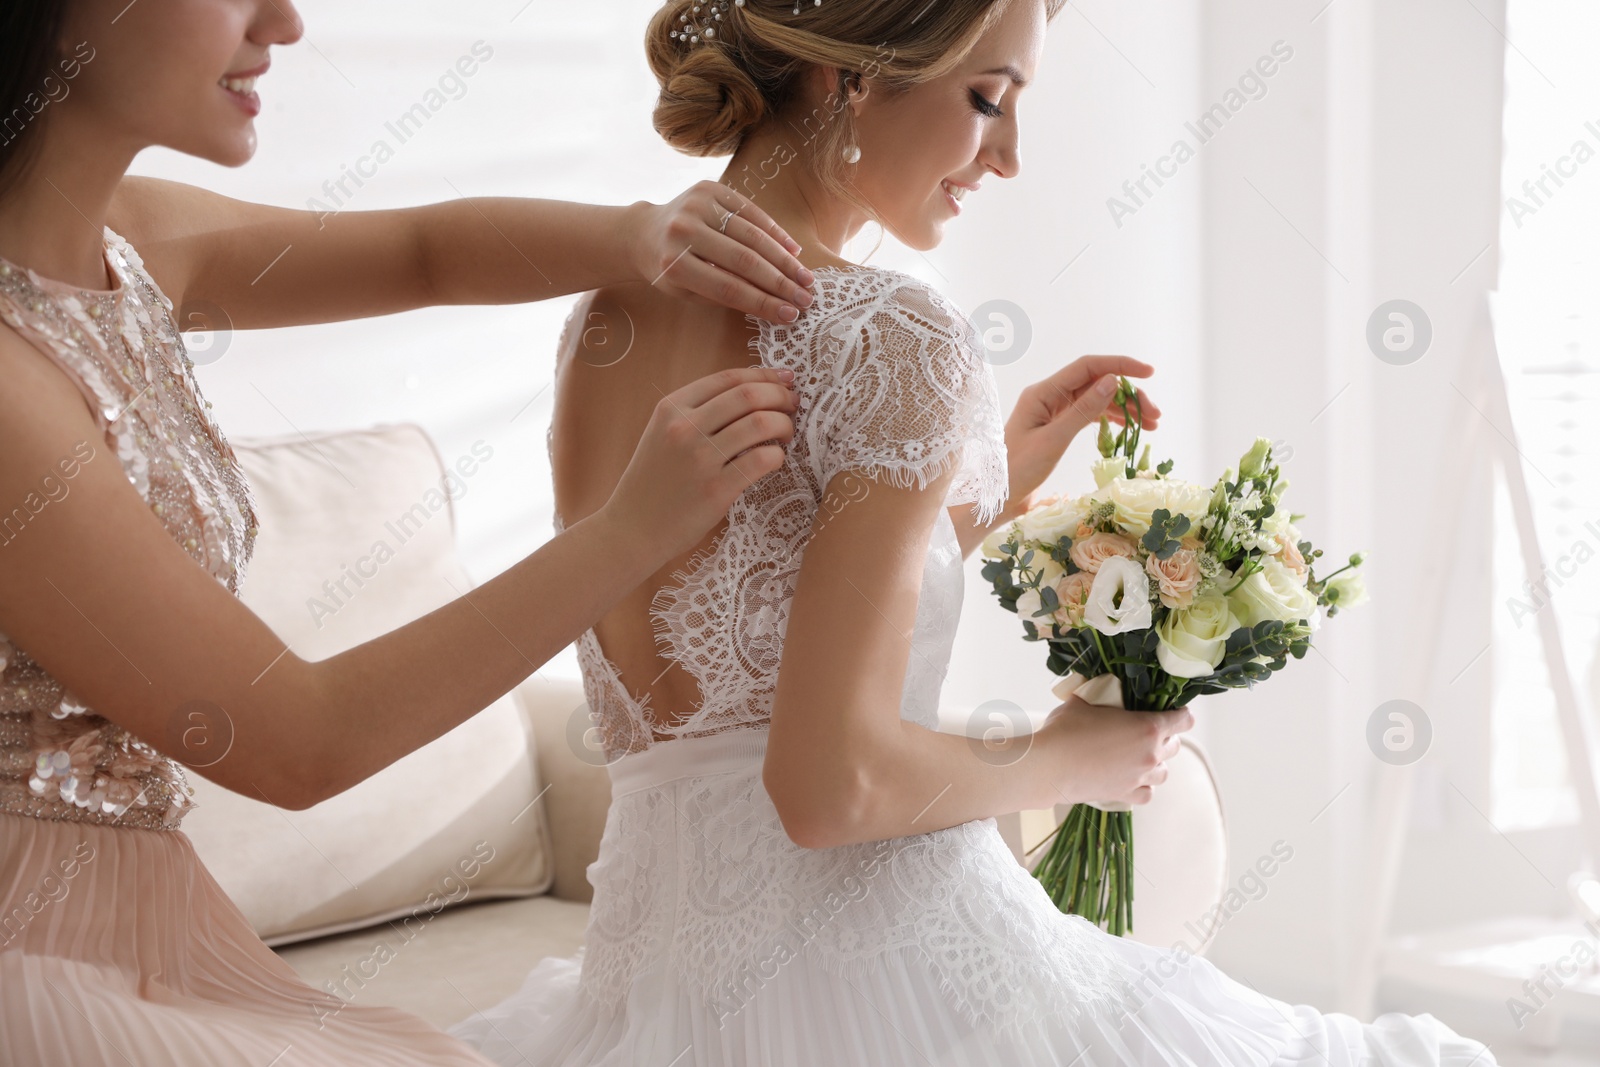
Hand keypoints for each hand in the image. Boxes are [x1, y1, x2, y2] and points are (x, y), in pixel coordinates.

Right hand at [599, 366, 797, 562]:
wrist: (632, 528)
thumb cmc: (654, 481)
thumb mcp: (663, 433)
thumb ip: (698, 411)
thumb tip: (754, 392)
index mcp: (671, 407)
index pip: (729, 378)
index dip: (764, 375)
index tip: (784, 379)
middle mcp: (684, 427)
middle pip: (749, 395)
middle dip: (780, 396)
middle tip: (793, 405)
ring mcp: (700, 458)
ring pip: (761, 424)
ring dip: (784, 424)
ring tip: (786, 433)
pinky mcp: (716, 489)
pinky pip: (762, 460)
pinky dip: (777, 456)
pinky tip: (775, 460)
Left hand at [629, 181, 815, 324]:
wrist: (643, 233)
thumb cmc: (670, 270)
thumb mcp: (689, 291)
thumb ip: (726, 294)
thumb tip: (777, 304)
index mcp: (673, 264)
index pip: (728, 288)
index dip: (762, 302)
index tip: (789, 315)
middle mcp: (683, 231)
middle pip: (744, 261)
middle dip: (780, 283)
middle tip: (805, 298)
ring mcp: (696, 205)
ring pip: (752, 235)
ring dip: (784, 259)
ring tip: (805, 279)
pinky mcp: (709, 188)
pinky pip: (751, 211)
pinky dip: (775, 232)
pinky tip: (793, 251)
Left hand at [1000, 356, 1161, 521]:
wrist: (996, 495)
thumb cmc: (1019, 469)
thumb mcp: (1054, 440)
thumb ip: (1083, 410)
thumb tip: (1112, 381)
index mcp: (1043, 392)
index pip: (1087, 367)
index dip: (1119, 366)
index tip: (1148, 373)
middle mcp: (1049, 396)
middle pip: (1096, 384)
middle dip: (1128, 394)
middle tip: (1155, 415)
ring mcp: (1053, 411)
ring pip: (1095, 400)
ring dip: (1123, 409)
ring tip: (1151, 425)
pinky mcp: (1056, 427)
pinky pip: (1088, 415)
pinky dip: (1109, 420)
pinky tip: (1128, 427)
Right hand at [1036, 696, 1192, 808]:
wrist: (1049, 766)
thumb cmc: (1065, 729)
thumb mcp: (1084, 701)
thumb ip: (1100, 693)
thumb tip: (1101, 686)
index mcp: (1147, 727)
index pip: (1183, 720)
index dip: (1181, 714)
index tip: (1174, 711)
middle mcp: (1150, 754)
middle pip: (1175, 746)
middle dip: (1165, 737)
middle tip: (1146, 731)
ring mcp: (1139, 777)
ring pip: (1164, 772)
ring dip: (1156, 762)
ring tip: (1140, 756)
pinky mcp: (1125, 795)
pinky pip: (1147, 793)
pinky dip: (1143, 785)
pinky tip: (1132, 778)